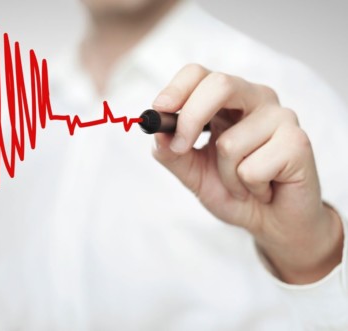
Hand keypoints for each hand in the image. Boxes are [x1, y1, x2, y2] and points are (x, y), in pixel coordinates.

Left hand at [152, 64, 343, 283]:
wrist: (271, 221)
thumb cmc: (234, 190)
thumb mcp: (193, 172)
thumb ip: (171, 153)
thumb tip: (157, 132)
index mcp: (227, 100)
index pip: (199, 74)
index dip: (176, 89)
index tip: (158, 111)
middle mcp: (255, 99)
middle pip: (219, 84)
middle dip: (190, 119)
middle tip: (180, 148)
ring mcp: (281, 117)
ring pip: (230, 142)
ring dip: (226, 175)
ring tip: (243, 183)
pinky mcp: (298, 143)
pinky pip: (252, 169)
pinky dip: (248, 188)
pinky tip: (264, 189)